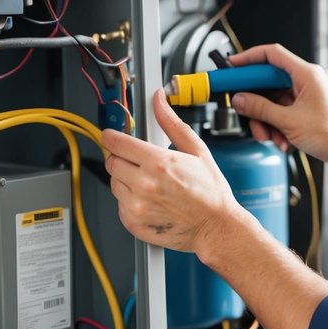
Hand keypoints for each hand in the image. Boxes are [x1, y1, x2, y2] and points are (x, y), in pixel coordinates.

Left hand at [103, 90, 252, 256]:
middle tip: (142, 163)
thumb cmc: (210, 192)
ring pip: (114, 183)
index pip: (116, 142)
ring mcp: (136, 206)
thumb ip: (171, 123)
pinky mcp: (133, 222)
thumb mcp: (196, 150)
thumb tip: (159, 101)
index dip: (112, 137)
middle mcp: (144, 185)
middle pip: (112, 162)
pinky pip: (119, 204)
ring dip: (126, 180)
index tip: (112, 137)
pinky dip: (130, 201)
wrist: (215, 227)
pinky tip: (151, 200)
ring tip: (151, 184)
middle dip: (123, 158)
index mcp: (158, 163)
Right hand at [228, 44, 327, 164]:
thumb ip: (261, 109)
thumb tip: (241, 100)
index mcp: (306, 74)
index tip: (232, 66)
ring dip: (266, 119)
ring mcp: (307, 93)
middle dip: (256, 101)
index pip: (272, 54)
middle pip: (269, 81)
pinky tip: (280, 140)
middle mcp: (307, 79)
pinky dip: (276, 124)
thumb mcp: (289, 121)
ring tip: (268, 136)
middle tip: (243, 110)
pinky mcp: (306, 106)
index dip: (249, 58)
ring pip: (274, 99)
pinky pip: (283, 109)